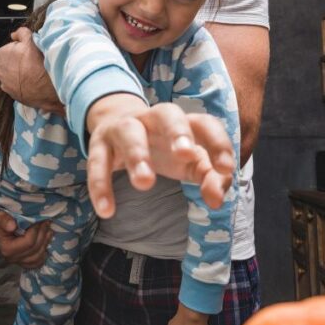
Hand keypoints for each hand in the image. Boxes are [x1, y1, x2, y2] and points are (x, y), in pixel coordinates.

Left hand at [0, 27, 64, 114]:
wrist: (45, 88)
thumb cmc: (38, 64)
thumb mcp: (31, 41)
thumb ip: (21, 33)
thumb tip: (14, 34)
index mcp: (1, 53)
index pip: (11, 48)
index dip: (22, 49)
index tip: (30, 53)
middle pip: (10, 61)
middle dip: (19, 61)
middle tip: (32, 63)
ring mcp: (4, 82)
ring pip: (12, 73)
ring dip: (19, 73)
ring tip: (32, 73)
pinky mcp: (10, 93)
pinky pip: (15, 85)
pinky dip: (21, 83)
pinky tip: (30, 82)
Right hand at [0, 208, 51, 268]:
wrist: (1, 226)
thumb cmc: (1, 220)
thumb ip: (3, 219)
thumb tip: (12, 226)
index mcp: (7, 248)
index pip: (28, 242)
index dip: (36, 230)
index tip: (39, 219)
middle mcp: (13, 258)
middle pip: (35, 248)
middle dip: (43, 233)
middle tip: (46, 221)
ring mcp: (20, 262)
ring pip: (39, 255)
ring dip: (46, 241)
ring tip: (48, 229)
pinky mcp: (26, 263)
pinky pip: (39, 261)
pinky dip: (44, 251)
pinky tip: (46, 240)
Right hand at [86, 98, 234, 218]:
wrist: (117, 128)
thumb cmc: (163, 149)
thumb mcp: (189, 163)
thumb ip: (208, 178)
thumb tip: (217, 200)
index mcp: (182, 123)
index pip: (204, 123)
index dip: (217, 142)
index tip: (226, 168)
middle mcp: (153, 119)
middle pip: (167, 113)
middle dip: (177, 131)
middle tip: (185, 154)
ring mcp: (124, 128)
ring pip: (130, 133)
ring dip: (137, 155)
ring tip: (145, 183)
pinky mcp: (99, 144)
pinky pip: (98, 162)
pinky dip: (100, 186)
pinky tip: (107, 210)